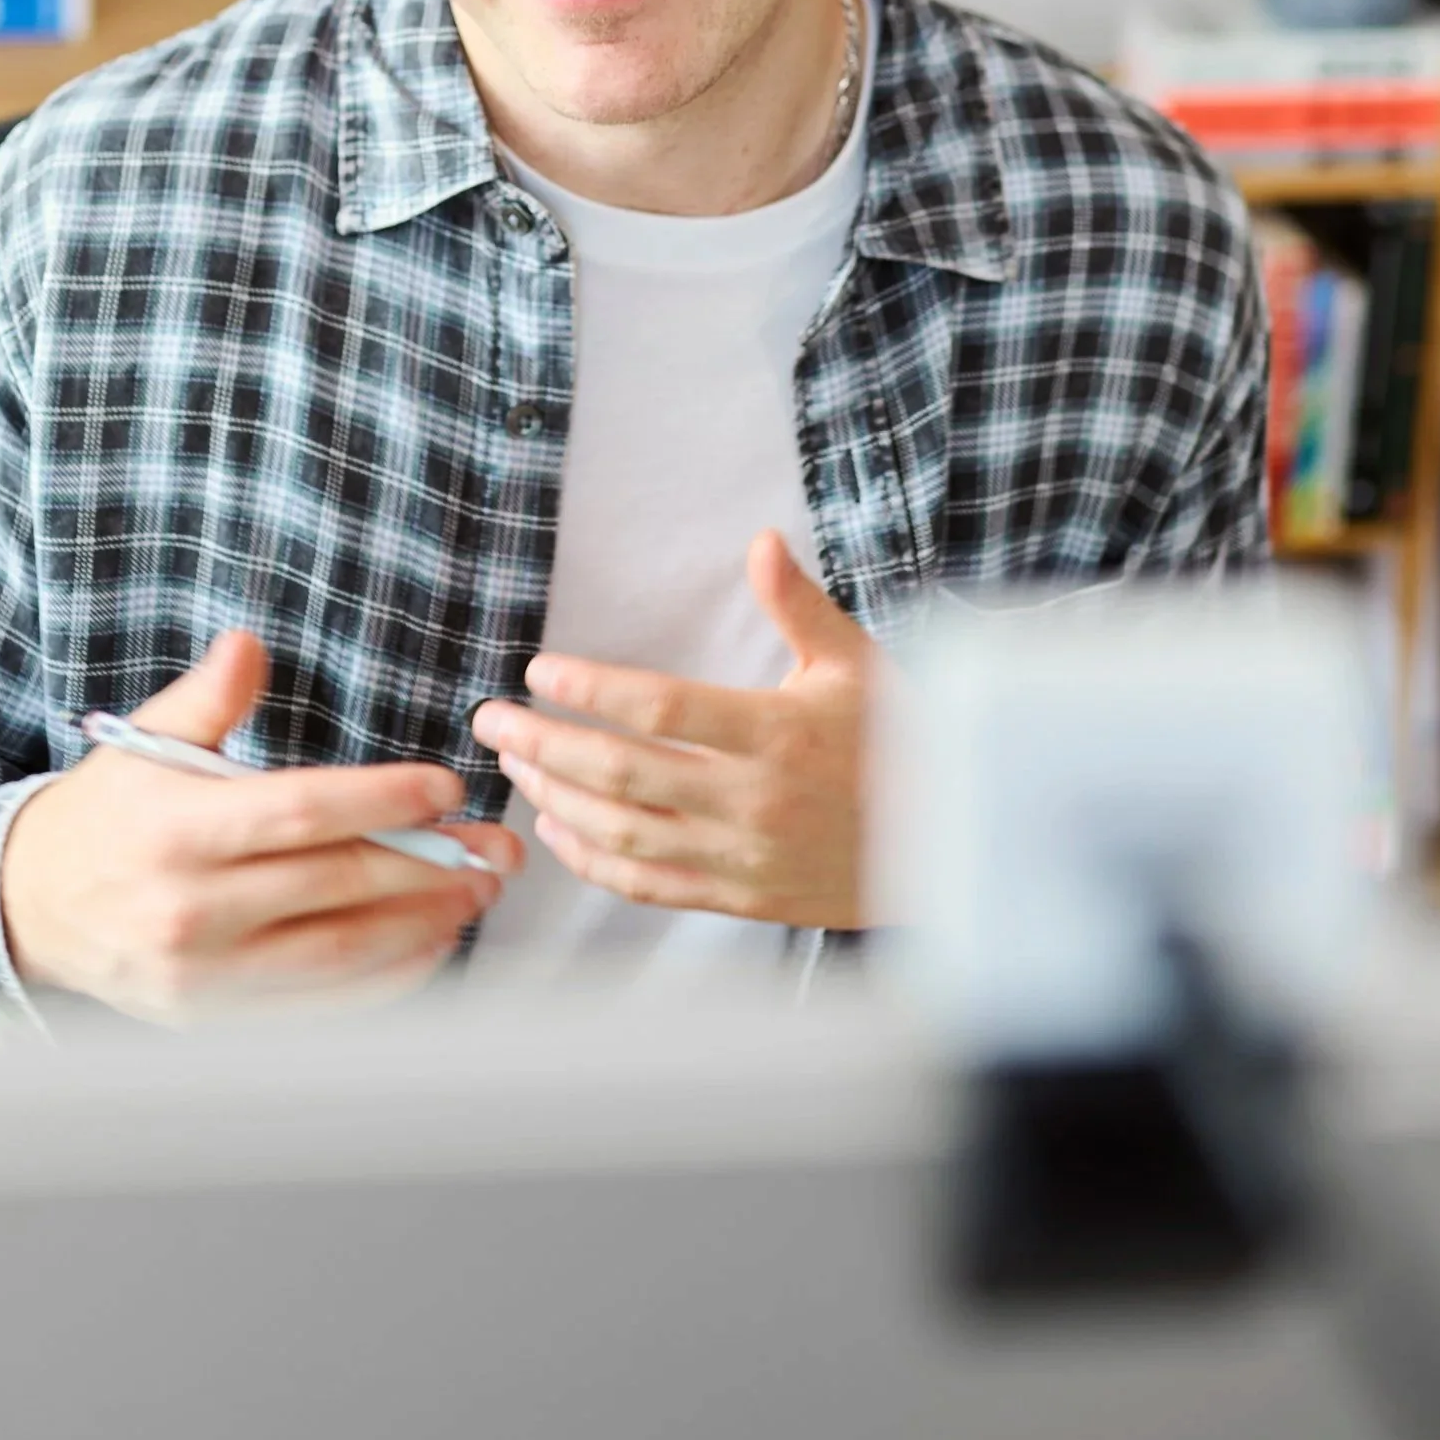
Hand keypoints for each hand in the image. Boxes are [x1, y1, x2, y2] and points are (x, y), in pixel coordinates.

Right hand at [0, 630, 519, 1019]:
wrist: (27, 909)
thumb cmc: (104, 815)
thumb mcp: (141, 742)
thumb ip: (205, 698)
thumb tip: (249, 647)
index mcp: (177, 830)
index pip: (299, 814)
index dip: (381, 801)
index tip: (445, 788)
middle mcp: (191, 910)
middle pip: (334, 886)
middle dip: (428, 865)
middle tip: (493, 848)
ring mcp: (204, 974)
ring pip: (338, 953)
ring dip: (422, 924)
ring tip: (476, 893)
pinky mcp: (215, 1017)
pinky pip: (320, 1003)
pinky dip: (385, 980)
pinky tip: (430, 946)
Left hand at [469, 533, 874, 932]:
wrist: (949, 843)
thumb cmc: (898, 740)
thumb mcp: (855, 661)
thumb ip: (798, 604)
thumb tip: (761, 540)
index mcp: (777, 734)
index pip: (661, 708)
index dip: (591, 690)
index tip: (538, 670)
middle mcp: (753, 802)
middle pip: (621, 773)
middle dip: (543, 743)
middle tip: (490, 719)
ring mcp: (742, 859)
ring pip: (622, 833)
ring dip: (555, 798)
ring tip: (515, 764)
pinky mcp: (739, 899)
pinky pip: (647, 885)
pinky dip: (591, 861)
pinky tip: (556, 829)